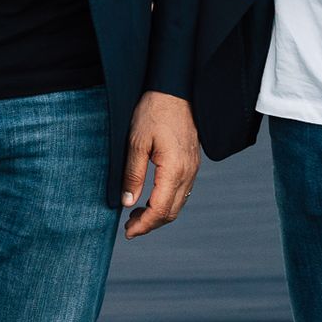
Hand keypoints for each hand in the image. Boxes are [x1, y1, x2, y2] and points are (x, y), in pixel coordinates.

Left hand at [121, 91, 199, 238]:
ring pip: (178, 203)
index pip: (161, 210)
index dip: (144, 225)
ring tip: (136, 215)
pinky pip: (182, 191)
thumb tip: (128, 203)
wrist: (174, 89)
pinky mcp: (192, 162)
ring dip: (159, 215)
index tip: (127, 232)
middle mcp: (188, 172)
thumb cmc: (153, 111)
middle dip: (150, 224)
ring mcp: (193, 168)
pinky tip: (151, 198)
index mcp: (174, 169)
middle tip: (128, 227)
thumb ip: (133, 175)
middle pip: (172, 212)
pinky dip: (167, 202)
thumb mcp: (136, 142)